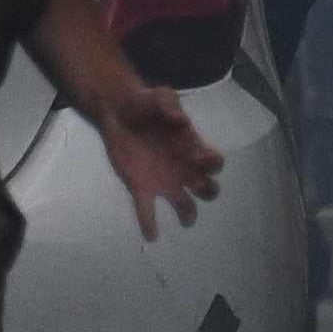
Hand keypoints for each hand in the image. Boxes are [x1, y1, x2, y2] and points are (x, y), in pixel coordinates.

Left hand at [90, 85, 223, 236]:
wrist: (118, 111)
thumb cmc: (145, 103)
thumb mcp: (160, 96)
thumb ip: (170, 104)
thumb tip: (180, 120)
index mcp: (193, 148)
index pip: (214, 163)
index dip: (210, 163)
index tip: (196, 155)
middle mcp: (184, 169)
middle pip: (208, 189)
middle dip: (208, 189)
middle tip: (193, 181)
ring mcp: (165, 181)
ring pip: (186, 206)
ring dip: (188, 214)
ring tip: (186, 221)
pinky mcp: (142, 188)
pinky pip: (147, 211)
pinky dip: (149, 224)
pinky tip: (151, 235)